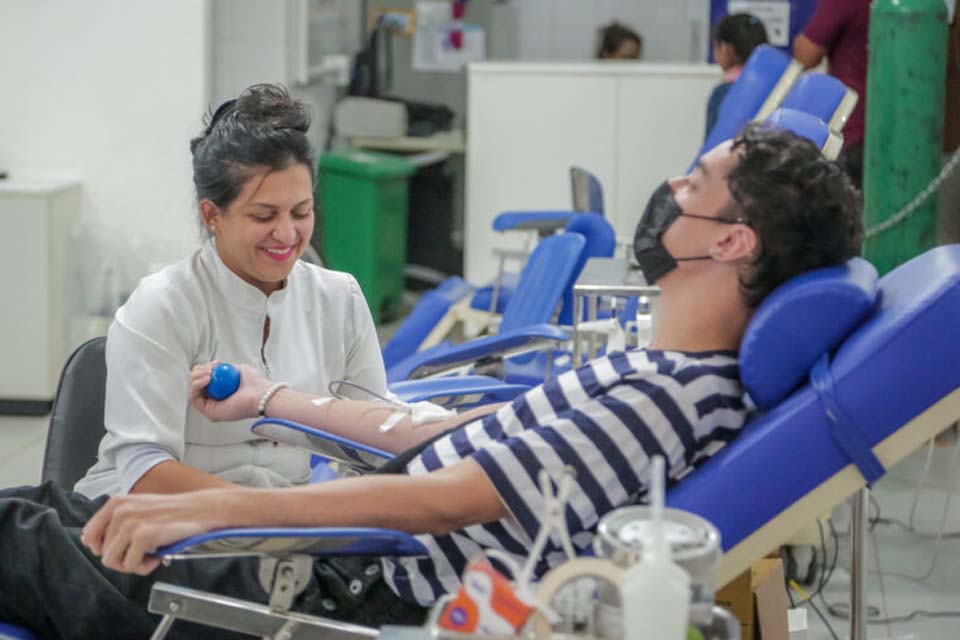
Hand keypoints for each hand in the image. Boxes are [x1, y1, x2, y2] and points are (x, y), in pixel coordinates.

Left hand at [81, 491, 229, 574]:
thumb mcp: (139, 508)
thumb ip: (116, 522)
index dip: (103, 548)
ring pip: (113, 562)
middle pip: (102, 553)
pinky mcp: (144, 536)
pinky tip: (158, 555)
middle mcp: (120, 511)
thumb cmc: (173, 512)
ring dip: (132, 564)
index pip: (88, 536)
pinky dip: (145, 566)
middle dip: (122, 558)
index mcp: (116, 503)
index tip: (120, 549)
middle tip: (143, 552)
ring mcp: (131, 523)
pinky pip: (131, 565)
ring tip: (150, 554)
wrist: (201, 509)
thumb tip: (96, 546)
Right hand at [190, 362, 270, 421]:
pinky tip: (206, 380)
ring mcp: (211, 406)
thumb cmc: (256, 385)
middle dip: (199, 372)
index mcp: (221, 390)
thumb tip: (215, 366)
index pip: (203, 379)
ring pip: (193, 390)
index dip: (204, 369)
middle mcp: (215, 399)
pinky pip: (194, 398)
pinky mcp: (209, 412)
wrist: (261, 394)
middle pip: (195, 384)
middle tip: (210, 369)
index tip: (214, 364)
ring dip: (196, 378)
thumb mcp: (237, 369)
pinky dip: (196, 386)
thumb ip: (224, 368)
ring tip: (209, 374)